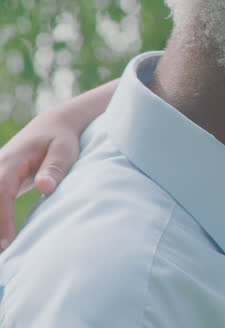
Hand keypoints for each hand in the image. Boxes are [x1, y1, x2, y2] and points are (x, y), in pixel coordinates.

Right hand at [0, 79, 115, 249]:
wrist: (53, 125)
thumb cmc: (62, 139)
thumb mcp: (65, 150)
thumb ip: (55, 168)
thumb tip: (45, 187)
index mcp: (11, 160)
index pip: (1, 192)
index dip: (2, 218)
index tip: (7, 242)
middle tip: (2, 251)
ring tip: (3, 250)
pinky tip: (2, 239)